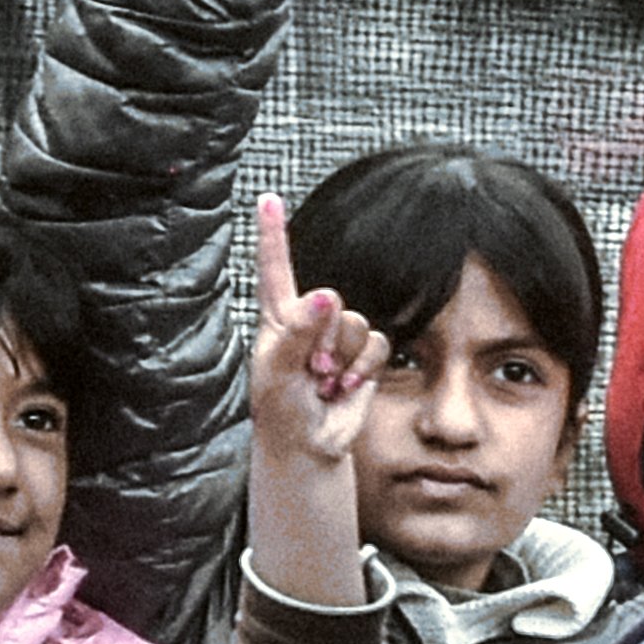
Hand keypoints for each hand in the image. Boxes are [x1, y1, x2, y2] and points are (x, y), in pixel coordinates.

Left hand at [247, 195, 387, 467]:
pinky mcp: (363, 355)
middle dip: (324, 339)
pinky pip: (376, 342)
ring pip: (355, 321)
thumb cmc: (281, 410)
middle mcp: (310, 319)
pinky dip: (363, 367)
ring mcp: (338, 337)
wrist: (309, 444)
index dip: (273, 233)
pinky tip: (346, 386)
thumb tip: (325, 294)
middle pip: (329, 300)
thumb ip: (299, 333)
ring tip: (324, 382)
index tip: (268, 199)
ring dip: (343, 357)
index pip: (276, 268)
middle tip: (311, 371)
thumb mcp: (278, 373)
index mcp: (278, 317)